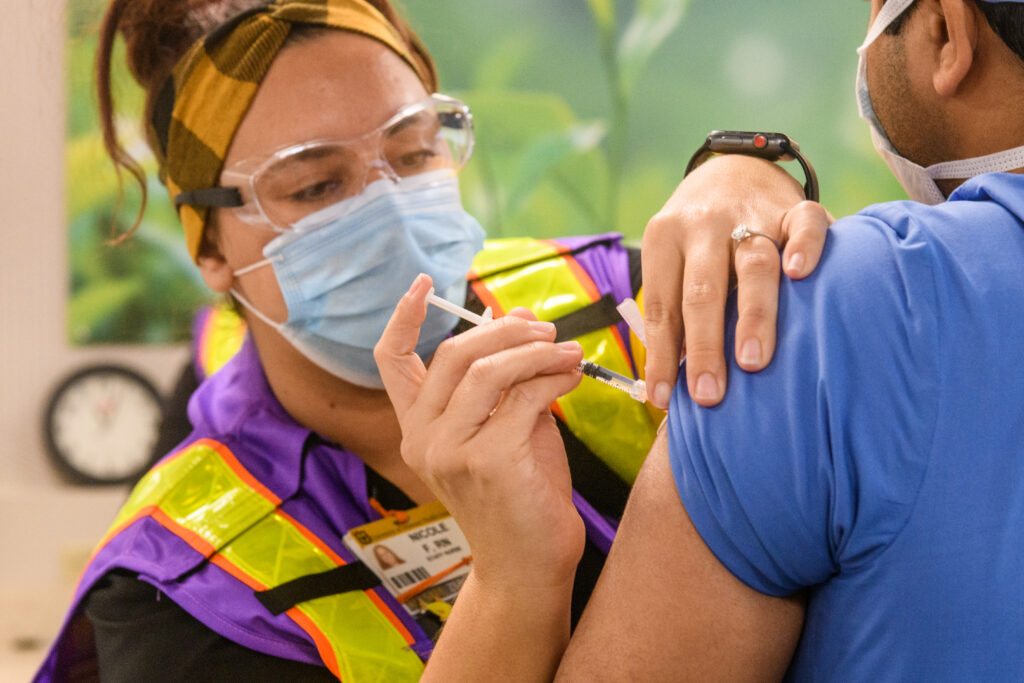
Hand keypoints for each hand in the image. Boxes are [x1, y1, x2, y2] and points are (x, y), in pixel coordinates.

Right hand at [374, 274, 585, 589]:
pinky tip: (574, 377)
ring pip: (488, 370)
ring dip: (536, 352)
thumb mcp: (508, 424)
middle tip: (546, 329)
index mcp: (417, 427)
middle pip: (452, 354)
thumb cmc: (520, 495)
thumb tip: (518, 315)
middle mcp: (421, 438)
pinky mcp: (486, 461)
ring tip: (569, 352)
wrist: (529, 566)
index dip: (403, 317)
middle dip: (505, 330)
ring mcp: (448, 451)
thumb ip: (507, 376)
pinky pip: (524, 398)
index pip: (389, 361)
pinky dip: (554, 378)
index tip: (423, 283)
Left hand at [642, 155, 832, 408]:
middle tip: (709, 393)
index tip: (665, 400)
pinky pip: (803, 223)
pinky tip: (801, 274)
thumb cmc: (698, 238)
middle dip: (704, 346)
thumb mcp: (673, 261)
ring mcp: (750, 214)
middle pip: (703, 289)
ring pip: (752, 263)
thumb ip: (674, 312)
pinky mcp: (793, 207)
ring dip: (752, 315)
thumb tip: (672, 385)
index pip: (663, 306)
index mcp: (665, 238)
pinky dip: (804, 246)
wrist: (733, 168)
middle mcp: (704, 226)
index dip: (662, 356)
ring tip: (752, 360)